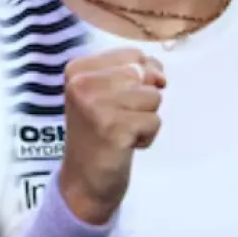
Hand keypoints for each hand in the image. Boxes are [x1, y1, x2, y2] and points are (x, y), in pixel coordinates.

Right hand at [58, 48, 165, 223]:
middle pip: (145, 75)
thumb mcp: (107, 93)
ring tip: (121, 131)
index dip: (141, 80)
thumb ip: (134, 72)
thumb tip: (159, 76)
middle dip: (142, 101)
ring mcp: (95, 105)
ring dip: (144, 119)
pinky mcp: (113, 128)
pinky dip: (146, 137)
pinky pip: (154, 121)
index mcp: (78, 68)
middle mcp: (82, 83)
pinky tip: (125, 145)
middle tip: (117, 120)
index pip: (134, 56)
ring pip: (153, 97)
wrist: (84, 180)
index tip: (117, 102)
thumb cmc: (99, 134)